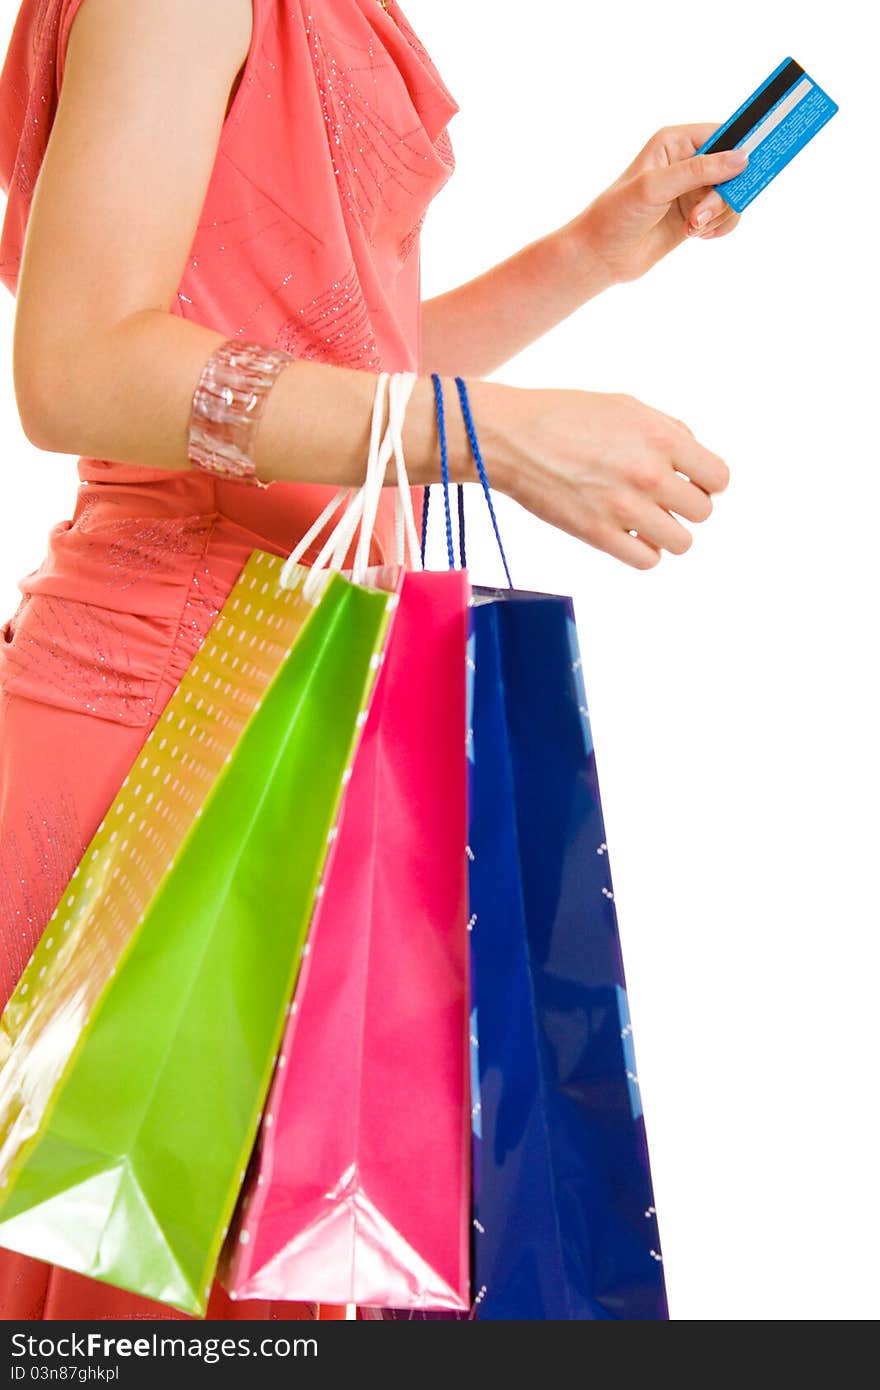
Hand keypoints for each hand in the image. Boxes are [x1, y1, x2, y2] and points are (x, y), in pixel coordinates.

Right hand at [478, 383, 730, 569]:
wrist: (512, 438)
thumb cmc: (565, 416)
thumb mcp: (625, 406)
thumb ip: (667, 430)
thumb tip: (694, 458)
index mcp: (661, 437)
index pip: (718, 478)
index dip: (706, 481)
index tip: (688, 482)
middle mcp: (650, 473)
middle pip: (703, 512)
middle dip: (686, 507)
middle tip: (662, 500)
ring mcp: (625, 508)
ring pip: (681, 542)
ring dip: (667, 533)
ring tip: (645, 521)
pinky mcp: (599, 535)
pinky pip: (647, 560)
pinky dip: (643, 551)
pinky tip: (627, 535)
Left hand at [573, 125, 746, 284]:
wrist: (601, 256)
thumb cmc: (617, 214)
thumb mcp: (656, 187)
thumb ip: (698, 171)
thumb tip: (742, 159)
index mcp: (676, 142)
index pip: (724, 134)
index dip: (743, 148)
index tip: (756, 165)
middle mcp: (687, 162)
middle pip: (733, 168)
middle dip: (723, 194)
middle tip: (700, 214)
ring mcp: (692, 190)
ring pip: (732, 196)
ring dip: (718, 214)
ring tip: (691, 227)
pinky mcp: (695, 215)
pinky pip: (726, 217)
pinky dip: (719, 227)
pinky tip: (696, 235)